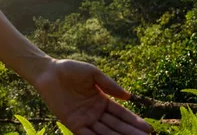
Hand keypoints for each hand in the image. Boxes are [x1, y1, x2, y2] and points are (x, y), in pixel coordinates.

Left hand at [33, 59, 151, 134]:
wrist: (48, 72)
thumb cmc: (70, 69)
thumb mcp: (92, 73)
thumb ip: (109, 84)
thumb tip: (129, 96)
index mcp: (102, 100)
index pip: (121, 114)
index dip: (134, 121)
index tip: (148, 129)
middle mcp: (95, 112)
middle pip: (116, 125)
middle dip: (130, 133)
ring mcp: (85, 119)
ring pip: (105, 132)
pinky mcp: (73, 123)